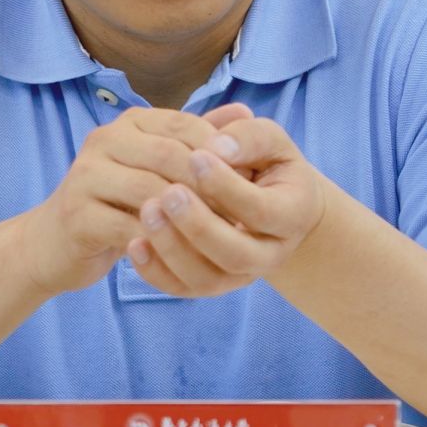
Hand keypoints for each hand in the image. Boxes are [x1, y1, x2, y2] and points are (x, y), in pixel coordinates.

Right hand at [18, 107, 238, 296]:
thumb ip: (198, 140)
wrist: (55, 243)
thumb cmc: (118, 203)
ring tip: (221, 235)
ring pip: (152, 191)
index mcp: (130, 122)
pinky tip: (187, 255)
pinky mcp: (78, 215)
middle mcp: (105, 140)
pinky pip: (131, 227)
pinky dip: (163, 242)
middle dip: (209, 184)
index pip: (185, 125)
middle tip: (243, 212)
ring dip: (191, 215)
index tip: (251, 181)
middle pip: (170, 156)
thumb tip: (244, 112)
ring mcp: (87, 176)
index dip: (221, 151)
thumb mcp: (158, 167)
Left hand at [124, 103, 330, 297]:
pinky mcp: (213, 284)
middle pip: (235, 254)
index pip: (260, 210)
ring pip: (206, 278)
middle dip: (198, 225)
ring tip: (146, 210)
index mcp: (291, 215)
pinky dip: (156, 271)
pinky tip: (134, 243)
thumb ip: (248, 138)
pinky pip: (183, 288)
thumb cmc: (268, 164)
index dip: (226, 185)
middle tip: (169, 192)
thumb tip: (215, 146)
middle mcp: (270, 254)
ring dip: (172, 249)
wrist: (274, 201)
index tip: (195, 155)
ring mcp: (240, 275)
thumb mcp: (271, 142)